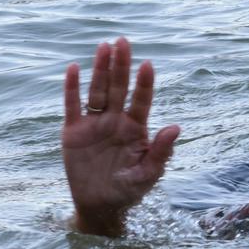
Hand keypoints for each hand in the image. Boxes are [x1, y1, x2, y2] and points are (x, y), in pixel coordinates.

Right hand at [61, 37, 179, 236]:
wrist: (99, 207)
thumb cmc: (128, 191)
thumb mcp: (147, 175)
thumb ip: (160, 151)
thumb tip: (176, 127)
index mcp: (136, 128)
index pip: (141, 100)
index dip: (144, 83)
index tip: (148, 64)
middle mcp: (116, 120)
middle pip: (118, 88)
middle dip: (121, 65)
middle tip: (123, 41)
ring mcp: (94, 124)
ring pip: (97, 91)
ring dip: (100, 69)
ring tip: (104, 46)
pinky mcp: (73, 131)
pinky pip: (72, 105)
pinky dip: (72, 88)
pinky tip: (73, 68)